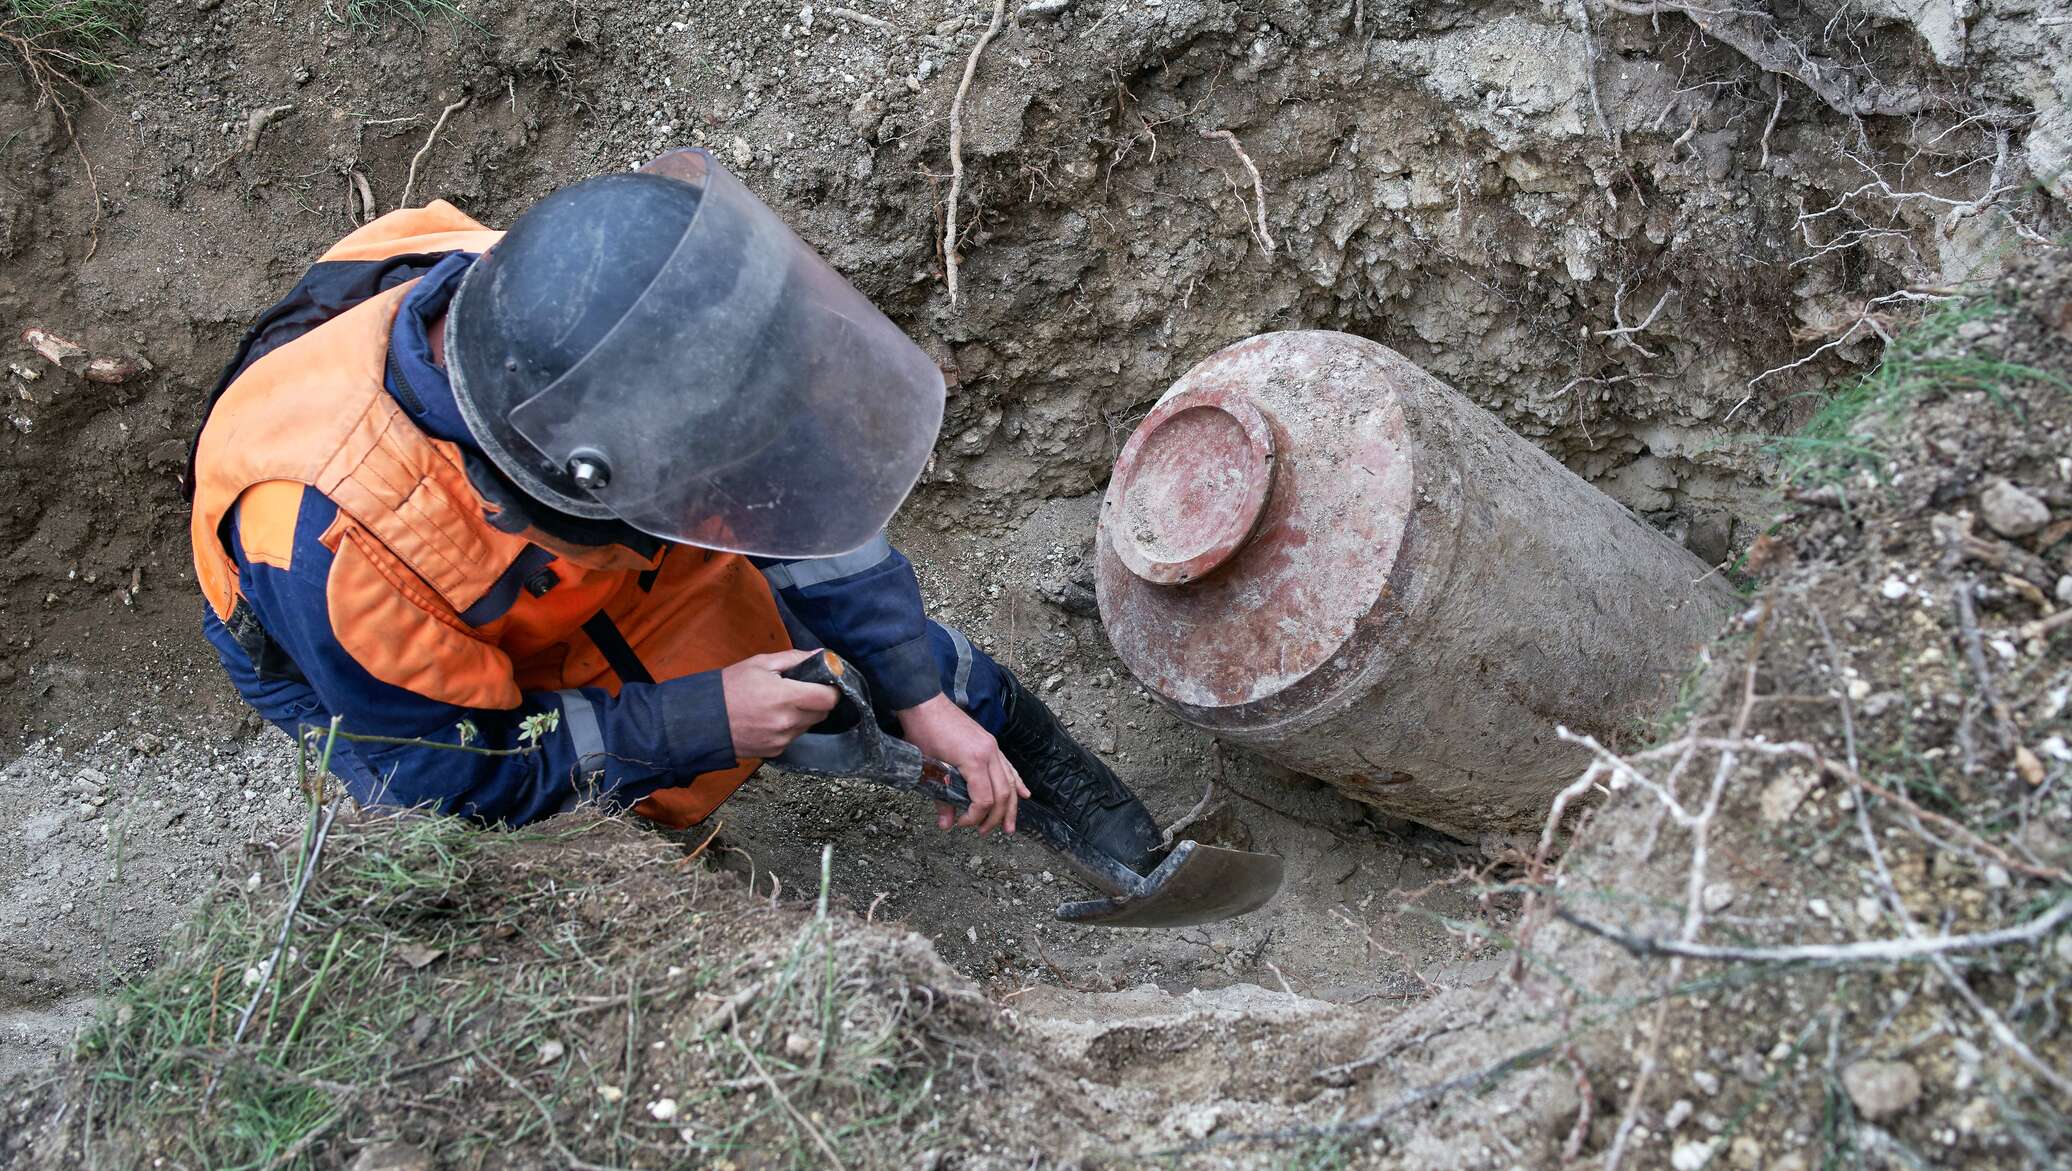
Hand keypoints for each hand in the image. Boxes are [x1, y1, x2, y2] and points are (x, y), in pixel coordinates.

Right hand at [720, 650, 838, 760]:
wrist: (703, 720)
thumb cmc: (729, 688)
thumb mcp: (760, 664)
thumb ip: (794, 659)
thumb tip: (820, 654)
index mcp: (784, 697)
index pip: (829, 698)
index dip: (832, 688)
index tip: (826, 682)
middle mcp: (786, 722)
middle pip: (822, 713)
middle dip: (817, 700)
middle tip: (800, 690)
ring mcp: (781, 739)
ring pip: (809, 725)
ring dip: (803, 714)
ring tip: (780, 703)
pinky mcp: (775, 751)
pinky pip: (794, 737)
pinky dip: (789, 727)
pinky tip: (771, 718)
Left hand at [898, 694, 1028, 834]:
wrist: (925, 702)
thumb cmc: (923, 731)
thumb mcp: (928, 767)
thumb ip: (940, 797)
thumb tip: (946, 824)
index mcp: (974, 760)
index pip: (983, 798)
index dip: (974, 816)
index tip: (961, 823)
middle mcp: (989, 753)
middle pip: (1003, 793)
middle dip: (995, 817)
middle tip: (984, 832)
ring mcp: (992, 747)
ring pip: (1010, 781)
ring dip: (1011, 806)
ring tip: (1010, 826)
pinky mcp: (990, 743)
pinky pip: (1008, 767)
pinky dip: (1017, 782)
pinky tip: (1025, 794)